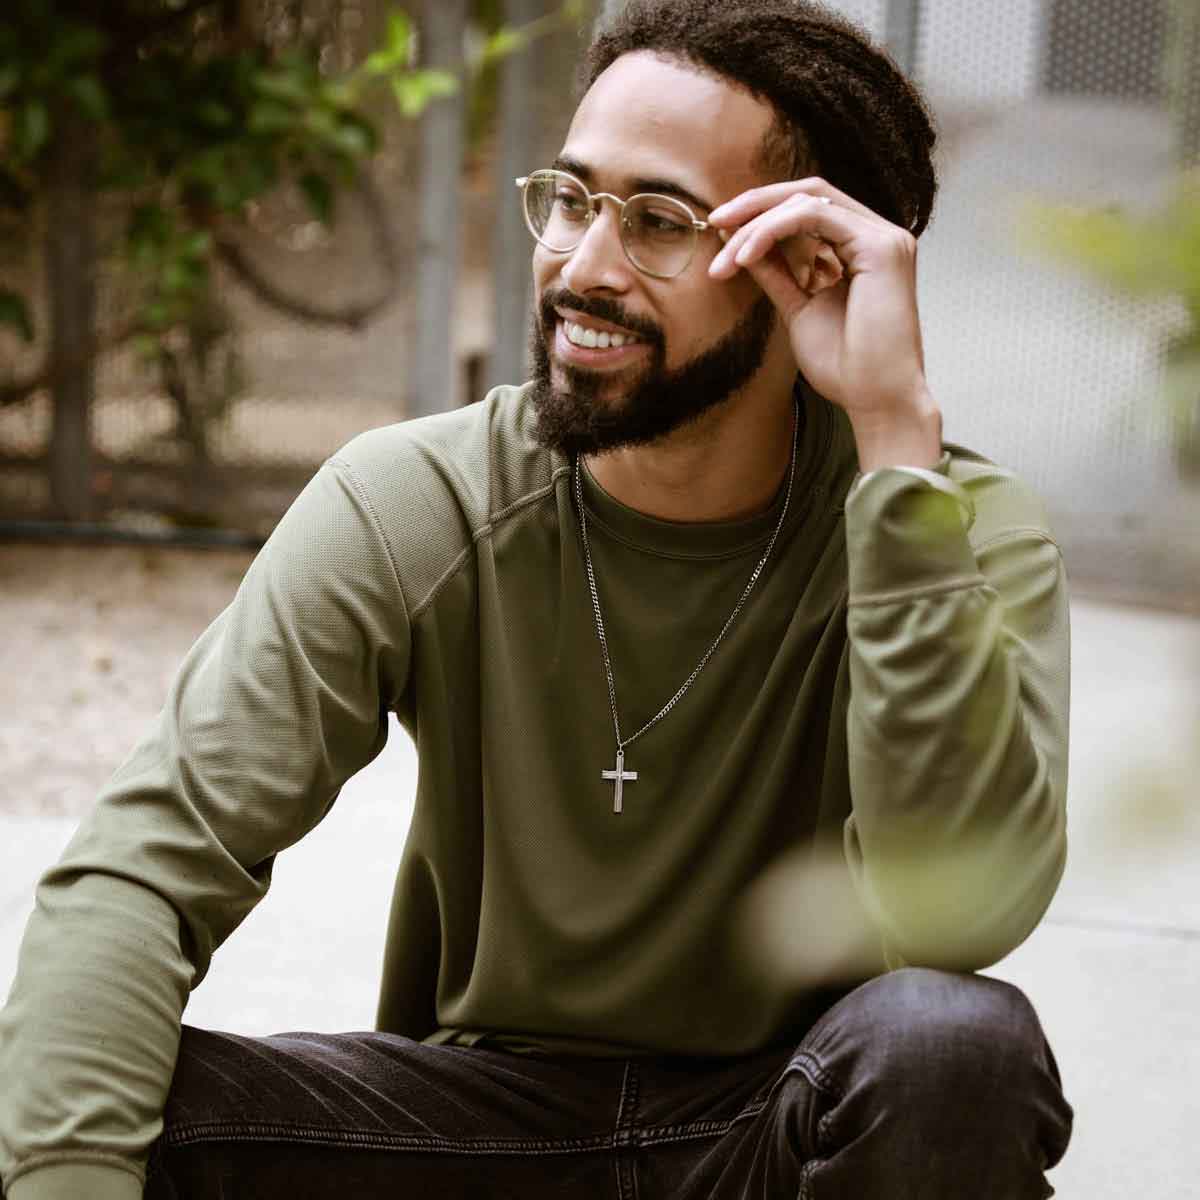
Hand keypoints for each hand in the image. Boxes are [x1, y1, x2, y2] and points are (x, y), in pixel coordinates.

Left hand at [708, 178, 938, 459]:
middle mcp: (875, 235)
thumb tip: (742, 244)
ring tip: (727, 256)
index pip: (808, 209)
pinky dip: (773, 230)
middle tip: (715, 221)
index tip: (721, 231)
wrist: (876, 399)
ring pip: (808, 201)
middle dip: (756, 203)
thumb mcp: (798, 308)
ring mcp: (883, 237)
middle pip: (809, 193)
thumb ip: (777, 273)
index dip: (763, 212)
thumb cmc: (845, 366)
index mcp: (860, 248)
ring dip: (758, 223)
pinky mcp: (881, 246)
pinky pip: (815, 217)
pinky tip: (746, 254)